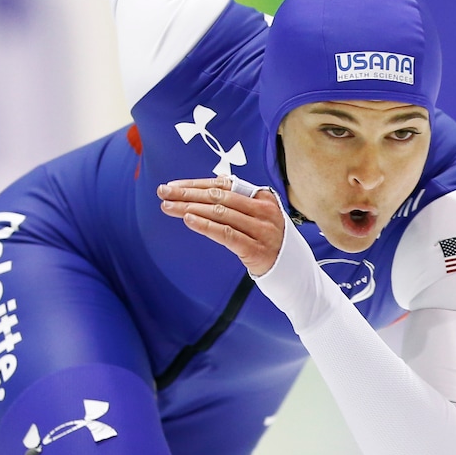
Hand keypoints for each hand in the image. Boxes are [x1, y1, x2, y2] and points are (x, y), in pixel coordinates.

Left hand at [157, 177, 284, 275]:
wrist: (292, 271)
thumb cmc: (267, 240)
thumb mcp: (258, 216)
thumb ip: (237, 202)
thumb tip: (207, 186)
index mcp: (263, 196)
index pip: (224, 184)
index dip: (196, 183)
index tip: (173, 185)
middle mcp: (263, 210)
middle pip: (219, 196)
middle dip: (187, 193)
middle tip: (163, 192)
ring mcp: (261, 229)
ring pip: (220, 212)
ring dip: (190, 208)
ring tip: (168, 206)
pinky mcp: (256, 249)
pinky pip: (226, 234)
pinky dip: (205, 225)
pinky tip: (188, 220)